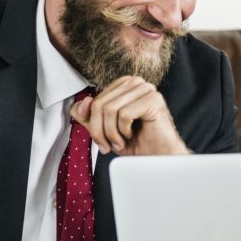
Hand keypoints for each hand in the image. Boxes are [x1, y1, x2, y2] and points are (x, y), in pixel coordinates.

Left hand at [71, 77, 189, 156]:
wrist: (158, 158)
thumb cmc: (136, 143)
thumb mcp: (104, 130)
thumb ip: (88, 116)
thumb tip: (82, 103)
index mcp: (123, 85)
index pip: (95, 100)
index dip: (93, 124)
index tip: (102, 141)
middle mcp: (135, 82)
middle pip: (100, 104)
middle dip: (100, 130)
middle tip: (108, 146)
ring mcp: (146, 89)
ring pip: (110, 109)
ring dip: (112, 133)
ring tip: (121, 142)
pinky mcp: (153, 99)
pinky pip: (124, 114)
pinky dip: (124, 130)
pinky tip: (132, 135)